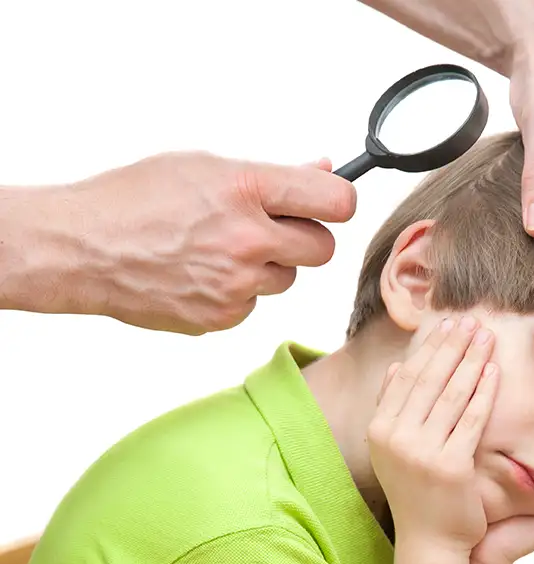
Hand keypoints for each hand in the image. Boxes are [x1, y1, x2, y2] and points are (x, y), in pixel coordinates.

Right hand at [10, 152, 355, 332]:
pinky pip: (255, 303)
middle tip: (273, 229)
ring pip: (288, 279)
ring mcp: (237, 284)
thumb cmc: (136, 198)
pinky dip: (240, 291)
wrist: (84, 249)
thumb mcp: (203, 165)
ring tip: (221, 250)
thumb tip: (321, 169)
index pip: (335, 201)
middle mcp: (247, 239)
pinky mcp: (224, 316)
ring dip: (269, 266)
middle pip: (323, 249)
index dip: (338, 202)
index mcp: (245, 189)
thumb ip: (271, 173)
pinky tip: (204, 274)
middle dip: (305, 238)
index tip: (331, 203)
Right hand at [367, 316, 497, 554]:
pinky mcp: (450, 467)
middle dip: (452, 345)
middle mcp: (394, 439)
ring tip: (487, 337)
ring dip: (471, 360)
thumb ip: (392, 409)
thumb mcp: (393, 450)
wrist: (430, 542)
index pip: (405, 377)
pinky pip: (471, 420)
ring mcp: (421, 453)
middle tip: (472, 320)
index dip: (428, 347)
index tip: (447, 324)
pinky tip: (495, 371)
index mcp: (378, 430)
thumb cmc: (417, 493)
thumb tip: (393, 368)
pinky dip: (483, 392)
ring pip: (451, 395)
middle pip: (428, 380)